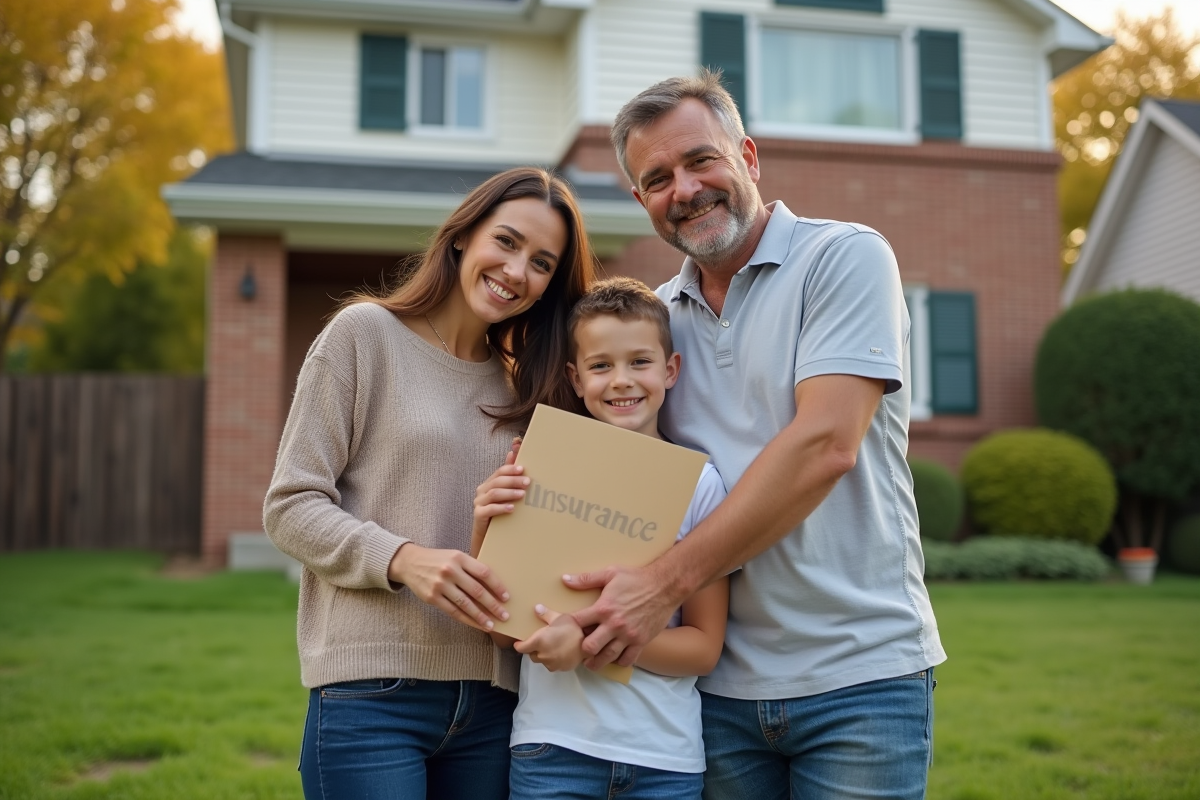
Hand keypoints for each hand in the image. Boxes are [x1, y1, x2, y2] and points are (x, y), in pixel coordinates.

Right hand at [388, 542, 509, 631]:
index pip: (483, 572)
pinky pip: (453, 611)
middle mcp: (450, 571)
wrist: (409, 562)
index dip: (497, 586)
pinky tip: (476, 624)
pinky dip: (467, 619)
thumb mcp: (455, 557)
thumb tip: (493, 587)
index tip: (506, 597)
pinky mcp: (432, 597)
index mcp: (459, 558)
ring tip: (492, 625)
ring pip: (465, 604)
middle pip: (477, 590)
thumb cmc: (438, 560)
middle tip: (505, 615)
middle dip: (493, 605)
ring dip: (481, 616)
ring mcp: (440, 585)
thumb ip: (471, 568)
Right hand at [470, 442, 529, 555]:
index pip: (499, 471)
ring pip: (494, 494)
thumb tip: (513, 451)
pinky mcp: (478, 515)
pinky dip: (501, 508)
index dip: (510, 469)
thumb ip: (509, 474)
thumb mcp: (506, 494)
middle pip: (497, 481)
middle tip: (527, 482)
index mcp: (489, 483)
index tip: (523, 469)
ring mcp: (479, 503)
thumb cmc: (499, 513)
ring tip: (522, 495)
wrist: (487, 536)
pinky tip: (512, 508)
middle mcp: (482, 491)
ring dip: (509, 493)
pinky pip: (489, 509)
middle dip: (513, 481)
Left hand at [514, 605, 584, 671]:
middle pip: (531, 655)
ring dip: (544, 655)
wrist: (589, 643)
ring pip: (542, 661)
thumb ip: (546, 614)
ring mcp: (552, 664)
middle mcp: (542, 655)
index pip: (521, 648)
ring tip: (552, 646)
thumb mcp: (560, 617)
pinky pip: (553, 665)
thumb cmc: (573, 628)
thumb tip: (536, 608)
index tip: (520, 642)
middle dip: (533, 649)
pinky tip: (561, 652)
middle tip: (540, 641)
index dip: (519, 645)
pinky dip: (554, 660)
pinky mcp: (561, 668)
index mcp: (538, 642)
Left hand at [567, 565, 679, 669]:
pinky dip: (619, 661)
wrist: (665, 586)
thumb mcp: (610, 573)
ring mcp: (628, 635)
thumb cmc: (637, 578)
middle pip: (590, 647)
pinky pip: (627, 659)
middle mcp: (614, 624)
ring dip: (597, 661)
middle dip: (582, 650)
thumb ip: (586, 579)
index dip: (569, 627)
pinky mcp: (641, 641)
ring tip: (591, 662)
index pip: (578, 623)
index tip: (567, 629)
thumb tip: (564, 579)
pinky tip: (615, 657)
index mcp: (604, 608)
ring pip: (607, 657)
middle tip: (580, 649)